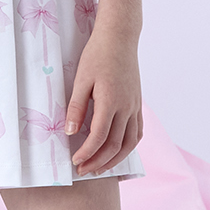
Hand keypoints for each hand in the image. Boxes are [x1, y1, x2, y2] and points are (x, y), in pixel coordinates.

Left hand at [65, 26, 143, 176]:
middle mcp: (127, 107)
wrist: (119, 38)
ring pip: (129, 143)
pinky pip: (137, 132)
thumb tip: (70, 133)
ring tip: (99, 168)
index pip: (99, 137)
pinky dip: (128, 147)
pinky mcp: (138, 104)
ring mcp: (135, 106)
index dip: (86, 153)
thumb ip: (76, 107)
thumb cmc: (97, 55)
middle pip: (114, 145)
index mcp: (110, 101)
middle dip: (98, 162)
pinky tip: (118, 152)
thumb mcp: (81, 79)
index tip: (74, 161)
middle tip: (82, 170)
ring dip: (114, 160)